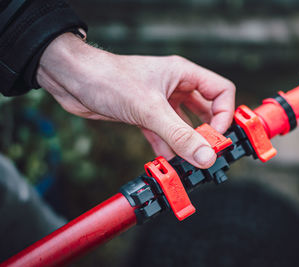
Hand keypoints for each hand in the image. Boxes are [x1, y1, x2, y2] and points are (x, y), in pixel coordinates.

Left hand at [37, 33, 235, 168]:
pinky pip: (164, 135)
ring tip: (188, 164)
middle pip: (205, 111)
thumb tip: (205, 155)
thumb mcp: (150, 109)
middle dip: (207, 133)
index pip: (221, 91)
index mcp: (184, 74)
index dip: (224, 114)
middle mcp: (175, 86)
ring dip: (186, 145)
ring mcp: (160, 102)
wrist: (73, 80)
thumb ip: (179, 134)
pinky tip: (167, 163)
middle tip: (207, 153)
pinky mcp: (145, 115)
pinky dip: (167, 149)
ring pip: (183, 125)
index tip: (216, 137)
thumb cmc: (109, 79)